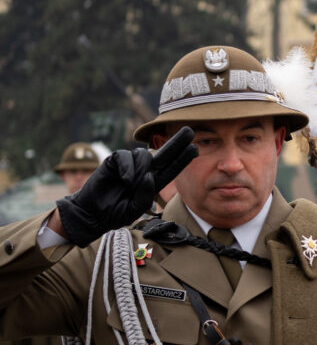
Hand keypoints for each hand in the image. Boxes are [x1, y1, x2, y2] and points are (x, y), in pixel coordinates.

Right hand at [55, 127, 196, 246]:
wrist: (92, 214)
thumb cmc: (115, 213)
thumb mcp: (134, 209)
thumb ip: (144, 196)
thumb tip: (148, 176)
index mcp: (153, 183)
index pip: (172, 168)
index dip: (182, 158)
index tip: (195, 148)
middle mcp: (144, 171)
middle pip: (164, 153)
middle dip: (177, 142)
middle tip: (190, 130)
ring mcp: (129, 165)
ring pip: (143, 155)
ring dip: (140, 168)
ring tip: (131, 184)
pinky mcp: (114, 161)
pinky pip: (125, 156)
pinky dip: (128, 167)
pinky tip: (125, 178)